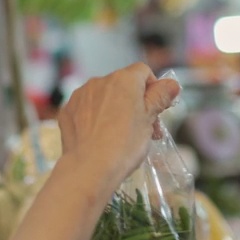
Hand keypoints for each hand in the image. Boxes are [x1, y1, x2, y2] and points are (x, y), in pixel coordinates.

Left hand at [57, 63, 181, 189]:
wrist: (90, 167)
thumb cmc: (124, 144)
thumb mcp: (149, 119)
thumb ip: (160, 97)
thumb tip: (172, 84)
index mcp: (123, 80)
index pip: (143, 72)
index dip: (153, 89)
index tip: (155, 110)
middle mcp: (100, 81)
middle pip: (123, 85)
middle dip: (134, 103)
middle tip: (143, 130)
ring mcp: (80, 95)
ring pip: (103, 97)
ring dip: (114, 109)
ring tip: (119, 136)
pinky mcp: (67, 110)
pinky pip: (86, 108)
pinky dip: (94, 118)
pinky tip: (100, 137)